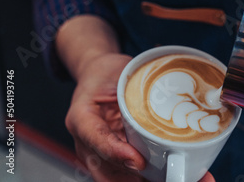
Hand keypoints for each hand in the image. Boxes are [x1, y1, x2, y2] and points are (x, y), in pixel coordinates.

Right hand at [65, 52, 146, 180]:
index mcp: (81, 115)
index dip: (117, 153)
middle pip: (100, 167)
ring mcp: (90, 149)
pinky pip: (114, 172)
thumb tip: (163, 103)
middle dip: (126, 175)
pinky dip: (132, 175)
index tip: (139, 161)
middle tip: (154, 173)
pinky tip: (152, 173)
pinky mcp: (102, 154)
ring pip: (107, 175)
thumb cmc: (106, 72)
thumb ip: (134, 90)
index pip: (97, 139)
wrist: (95, 74)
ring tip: (157, 174)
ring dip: (130, 178)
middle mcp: (82, 137)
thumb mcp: (119, 72)